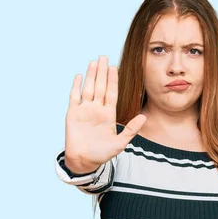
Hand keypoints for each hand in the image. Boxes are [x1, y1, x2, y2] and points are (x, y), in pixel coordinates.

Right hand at [64, 55, 145, 172]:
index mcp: (108, 114)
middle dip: (102, 72)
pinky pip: (74, 97)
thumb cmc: (102, 154)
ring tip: (93, 62)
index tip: (115, 67)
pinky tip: (79, 76)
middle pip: (100, 87)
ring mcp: (84, 110)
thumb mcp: (120, 143)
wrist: (84, 161)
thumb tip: (144, 117)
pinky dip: (76, 86)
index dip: (113, 80)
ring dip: (91, 76)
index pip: (112, 93)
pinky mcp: (72, 114)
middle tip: (104, 56)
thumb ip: (131, 129)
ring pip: (88, 88)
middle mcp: (96, 109)